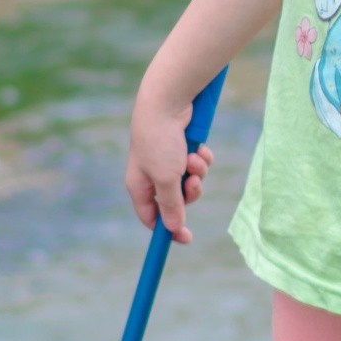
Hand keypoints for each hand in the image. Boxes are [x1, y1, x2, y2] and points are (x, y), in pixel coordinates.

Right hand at [126, 107, 213, 241]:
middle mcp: (152, 173)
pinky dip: (201, 158)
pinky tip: (199, 147)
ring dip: (197, 172)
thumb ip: (171, 205)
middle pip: (176, 200)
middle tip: (193, 183)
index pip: (151, 216)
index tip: (186, 238)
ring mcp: (168, 160)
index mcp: (139, 185)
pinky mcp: (183, 147)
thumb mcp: (166, 179)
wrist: (168, 102)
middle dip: (189, 193)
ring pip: (191, 180)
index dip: (167, 229)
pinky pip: (198, 164)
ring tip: (193, 157)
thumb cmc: (160, 141)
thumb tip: (174, 229)